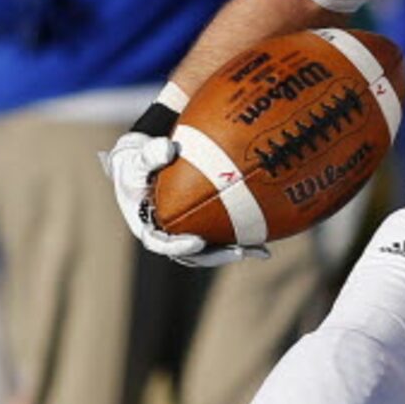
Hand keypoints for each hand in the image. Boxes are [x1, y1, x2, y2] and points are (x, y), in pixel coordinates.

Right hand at [99, 130, 266, 267]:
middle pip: (192, 254)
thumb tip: (167, 148)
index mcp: (146, 226)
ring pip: (211, 249)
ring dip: (235, 250)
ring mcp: (186, 233)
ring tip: (261, 251)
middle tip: (238, 251)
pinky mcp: (202, 226)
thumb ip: (149, 154)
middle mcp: (168, 235)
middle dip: (216, 255)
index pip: (159, 243)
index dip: (178, 246)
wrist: (145, 164)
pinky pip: (223, 233)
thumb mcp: (136, 158)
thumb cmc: (137, 163)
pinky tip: (268, 234)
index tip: (197, 242)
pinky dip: (243, 235)